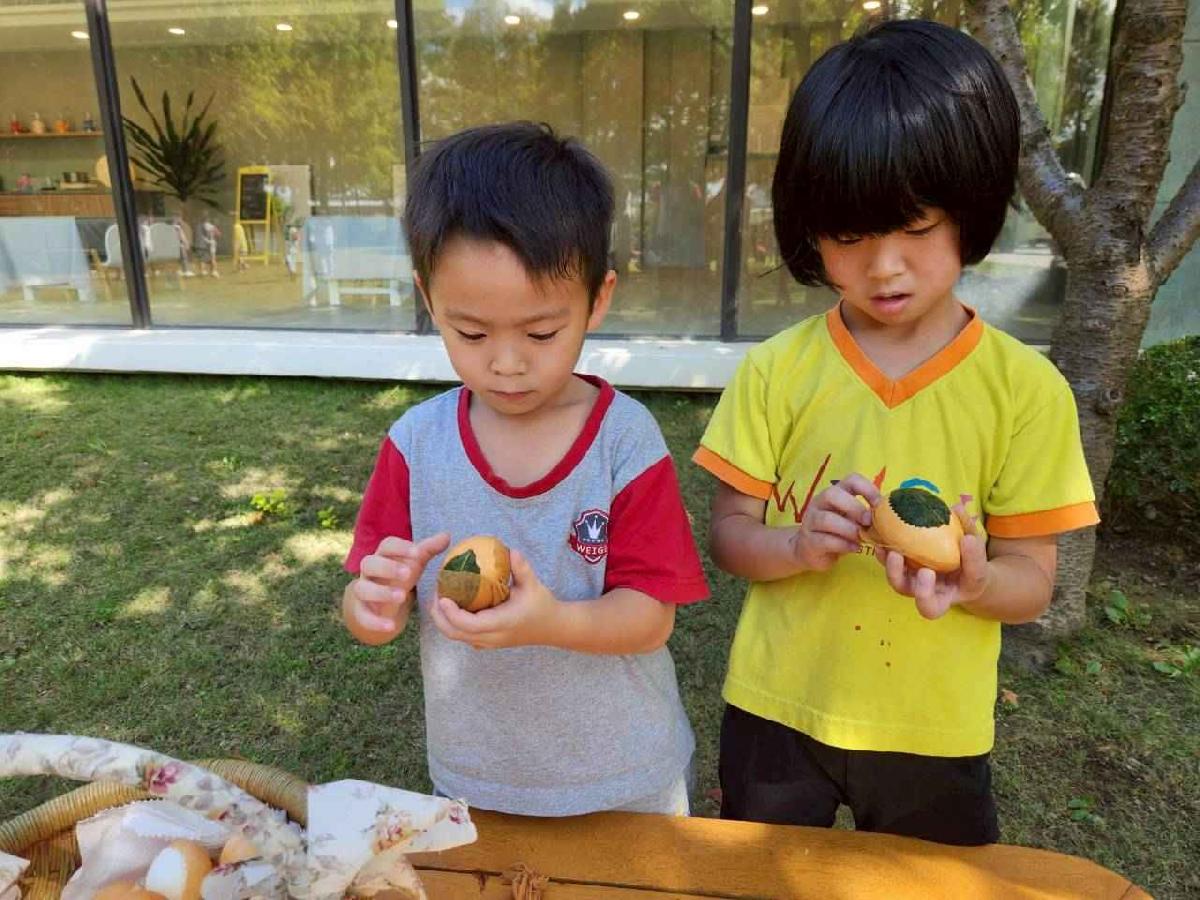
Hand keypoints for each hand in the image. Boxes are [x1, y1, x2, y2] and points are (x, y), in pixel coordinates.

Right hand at [350, 532, 449, 634]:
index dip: (400, 547)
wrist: (383, 601)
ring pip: (362, 588)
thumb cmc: (401, 575)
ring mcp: (363, 590)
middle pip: (369, 563)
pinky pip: (363, 616)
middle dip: (387, 568)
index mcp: (383, 555)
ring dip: (380, 592)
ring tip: (402, 597)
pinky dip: (375, 622)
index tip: (417, 553)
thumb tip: (447, 536)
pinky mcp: (361, 611)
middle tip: (408, 574)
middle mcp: (369, 571)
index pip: (387, 545)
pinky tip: (390, 626)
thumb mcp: (415, 563)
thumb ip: (429, 549)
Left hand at [430, 548, 561, 649]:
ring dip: (444, 619)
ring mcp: (488, 642)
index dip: (451, 612)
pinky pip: (463, 635)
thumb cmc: (542, 605)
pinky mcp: (487, 642)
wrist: (552, 627)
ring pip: (456, 636)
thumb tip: (509, 550)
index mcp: (500, 624)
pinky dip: (452, 623)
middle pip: (454, 633)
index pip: (468, 624)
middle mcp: (491, 637)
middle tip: (435, 592)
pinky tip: (453, 604)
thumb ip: (521, 568)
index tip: (441, 595)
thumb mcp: (533, 585)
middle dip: (439, 615)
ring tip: (440, 596)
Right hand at [790, 473, 881, 571]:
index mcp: (835, 493)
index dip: (867, 488)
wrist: (810, 550)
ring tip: (862, 539)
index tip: (880, 504)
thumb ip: (867, 515)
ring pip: (827, 519)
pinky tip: (854, 548)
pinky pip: (825, 540)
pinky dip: (843, 545)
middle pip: (833, 495)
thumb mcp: (852, 519)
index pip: (850, 480)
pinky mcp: (809, 541)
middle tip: (869, 522)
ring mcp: (811, 521)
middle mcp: (820, 503)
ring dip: (849, 529)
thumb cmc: (837, 532)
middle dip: (854, 508)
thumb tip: (893, 516)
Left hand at [875, 497, 989, 618]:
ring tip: (893, 551)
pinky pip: (891, 566)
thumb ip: (969, 531)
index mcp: (952, 596)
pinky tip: (881, 538)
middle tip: (925, 571)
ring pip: (902, 586)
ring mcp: (915, 584)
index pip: (949, 601)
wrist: (960, 569)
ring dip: (894, 570)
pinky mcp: (902, 570)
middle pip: (925, 606)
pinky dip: (884, 555)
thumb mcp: (976, 548)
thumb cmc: (970, 561)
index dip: (937, 593)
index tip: (933, 573)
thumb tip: (957, 508)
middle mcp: (931, 595)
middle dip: (922, 591)